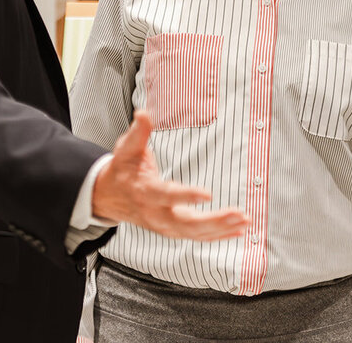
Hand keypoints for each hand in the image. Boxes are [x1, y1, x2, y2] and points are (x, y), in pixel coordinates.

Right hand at [91, 109, 249, 239]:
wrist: (108, 197)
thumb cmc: (121, 171)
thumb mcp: (126, 148)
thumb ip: (138, 132)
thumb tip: (144, 114)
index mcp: (144, 191)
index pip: (166, 195)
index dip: (186, 195)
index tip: (207, 194)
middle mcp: (154, 213)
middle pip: (185, 223)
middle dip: (213, 221)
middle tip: (237, 214)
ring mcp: (163, 226)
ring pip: (194, 233)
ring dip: (221, 229)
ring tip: (243, 221)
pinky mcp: (171, 231)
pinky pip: (196, 237)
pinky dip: (218, 236)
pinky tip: (236, 230)